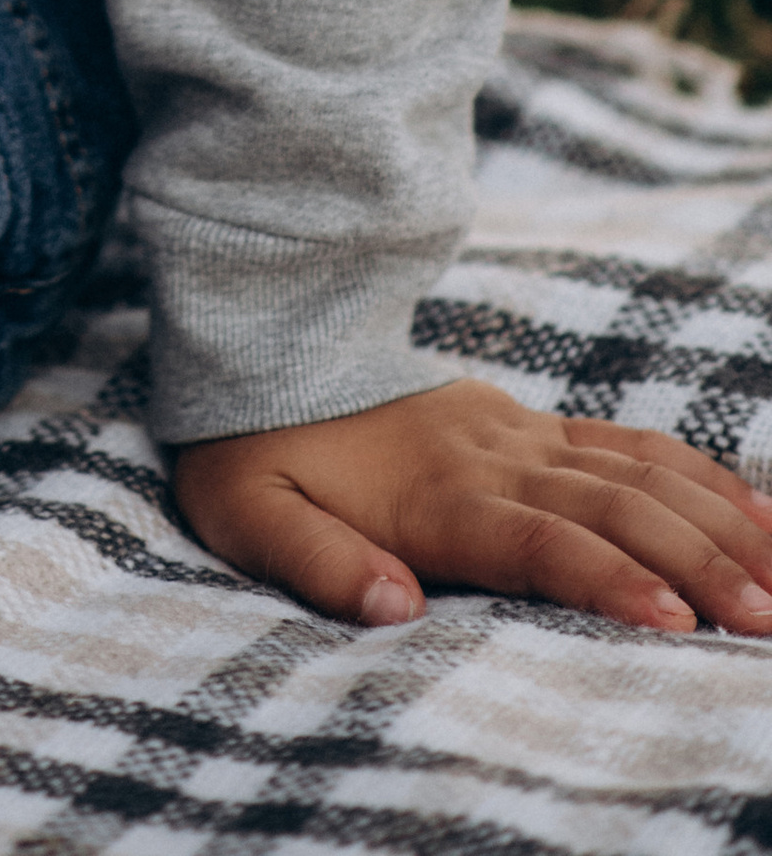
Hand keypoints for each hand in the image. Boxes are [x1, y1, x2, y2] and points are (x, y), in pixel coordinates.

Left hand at [176, 377, 771, 632]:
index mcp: (433, 493)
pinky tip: (756, 512)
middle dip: (695, 565)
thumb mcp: (246, 515)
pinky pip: (629, 444)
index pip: (535, 538)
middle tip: (765, 621)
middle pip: (610, 510)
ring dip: (714, 523)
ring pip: (637, 474)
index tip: (673, 621)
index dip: (604, 578)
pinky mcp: (531, 423)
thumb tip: (394, 610)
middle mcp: (492, 456)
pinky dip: (698, 476)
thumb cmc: (250, 451)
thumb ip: (316, 563)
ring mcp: (518, 432)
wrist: (262, 345)